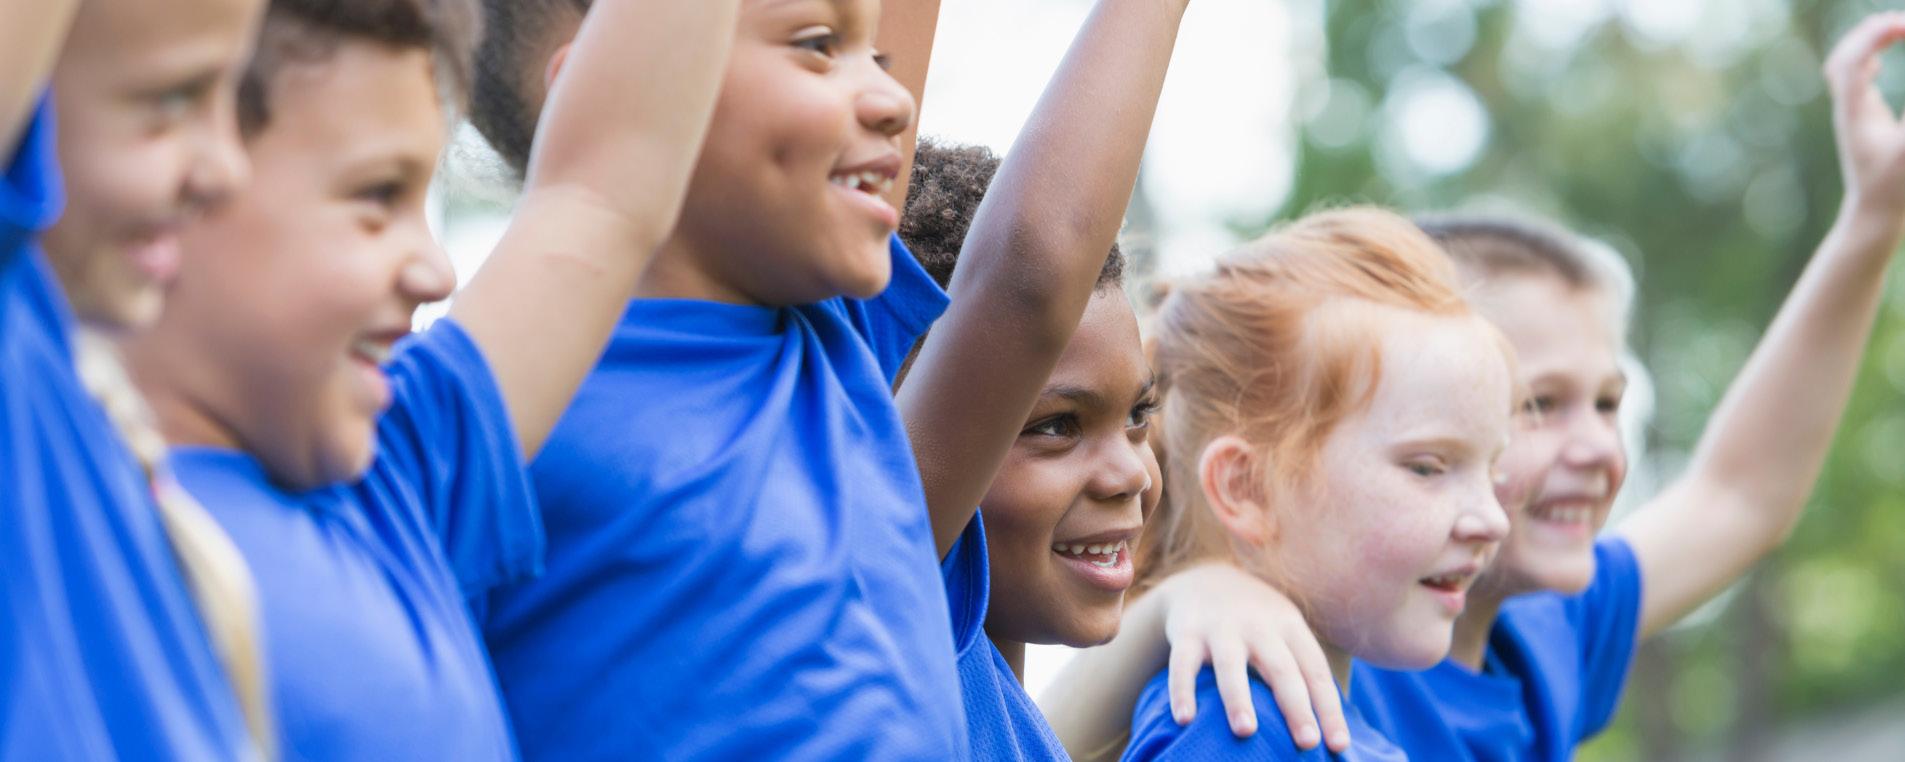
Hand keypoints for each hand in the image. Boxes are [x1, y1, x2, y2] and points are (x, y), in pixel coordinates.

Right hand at [1156, 563, 1348, 752]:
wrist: (1203, 579)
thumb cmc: (1257, 622)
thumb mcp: (1285, 630)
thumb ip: (1304, 667)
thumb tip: (1332, 726)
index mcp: (1289, 626)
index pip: (1314, 670)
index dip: (1328, 707)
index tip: (1338, 744)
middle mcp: (1258, 625)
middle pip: (1280, 668)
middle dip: (1295, 706)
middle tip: (1307, 742)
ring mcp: (1220, 628)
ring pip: (1230, 665)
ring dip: (1238, 698)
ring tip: (1246, 731)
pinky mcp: (1187, 633)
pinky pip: (1182, 664)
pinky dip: (1182, 691)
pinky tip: (1184, 719)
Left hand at [1826, 12, 1904, 216]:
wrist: (1874, 216)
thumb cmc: (1894, 188)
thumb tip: (1891, 93)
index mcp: (1855, 113)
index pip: (1851, 62)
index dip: (1873, 37)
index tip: (1904, 24)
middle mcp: (1847, 111)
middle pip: (1842, 60)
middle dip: (1868, 36)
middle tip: (1901, 22)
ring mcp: (1851, 117)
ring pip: (1844, 71)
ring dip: (1865, 47)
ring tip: (1894, 31)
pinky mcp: (1859, 125)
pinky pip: (1852, 86)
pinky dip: (1865, 65)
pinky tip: (1878, 66)